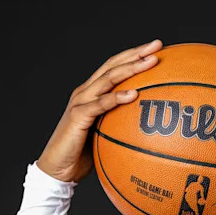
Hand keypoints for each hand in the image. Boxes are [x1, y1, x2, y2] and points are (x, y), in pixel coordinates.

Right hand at [36, 39, 162, 182]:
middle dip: (136, 53)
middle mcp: (86, 92)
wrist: (58, 169)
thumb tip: (153, 127)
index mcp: (93, 92)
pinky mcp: (77, 117)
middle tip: (157, 45)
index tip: (157, 48)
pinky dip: (116, 98)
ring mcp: (80, 102)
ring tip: (151, 62)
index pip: (115, 67)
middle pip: (113, 66)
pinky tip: (133, 94)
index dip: (134, 55)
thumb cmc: (85, 154)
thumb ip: (124, 123)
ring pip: (108, 79)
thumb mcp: (109, 134)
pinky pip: (99, 105)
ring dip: (131, 68)